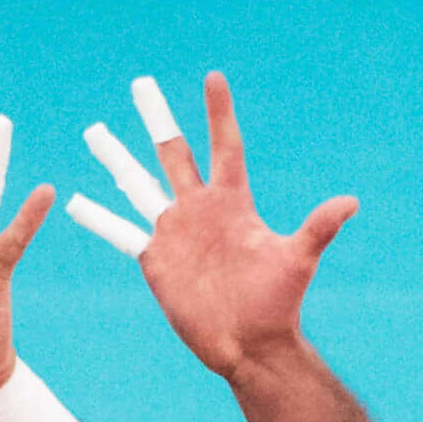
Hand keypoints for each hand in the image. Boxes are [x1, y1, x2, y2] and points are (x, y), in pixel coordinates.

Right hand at [106, 73, 356, 377]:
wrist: (249, 344)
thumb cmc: (277, 303)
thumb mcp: (297, 260)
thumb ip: (317, 228)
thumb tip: (350, 203)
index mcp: (232, 202)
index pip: (224, 146)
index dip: (218, 113)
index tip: (213, 77)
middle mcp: (200, 209)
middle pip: (173, 153)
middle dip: (157, 120)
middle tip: (141, 84)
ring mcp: (174, 232)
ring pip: (139, 184)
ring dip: (117, 158)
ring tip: (95, 130)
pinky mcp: (156, 260)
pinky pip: (121, 233)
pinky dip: (98, 218)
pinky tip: (73, 201)